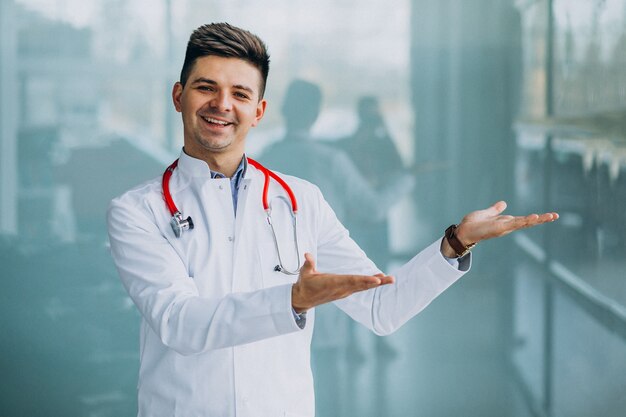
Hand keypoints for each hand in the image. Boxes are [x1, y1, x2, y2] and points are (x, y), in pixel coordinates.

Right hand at [291, 253, 393, 312]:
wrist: (303, 299)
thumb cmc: (305, 284)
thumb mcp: (304, 273)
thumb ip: (308, 264)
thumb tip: (307, 255)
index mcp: (333, 283)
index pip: (351, 281)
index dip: (364, 280)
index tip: (376, 280)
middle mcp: (341, 289)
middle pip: (362, 285)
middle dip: (377, 282)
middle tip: (391, 279)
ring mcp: (344, 292)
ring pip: (363, 287)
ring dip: (377, 283)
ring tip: (390, 279)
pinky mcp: (344, 292)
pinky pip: (360, 288)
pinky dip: (370, 284)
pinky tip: (379, 280)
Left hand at [441, 201, 557, 256]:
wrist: (462, 231)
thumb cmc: (473, 224)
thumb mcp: (486, 213)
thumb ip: (495, 209)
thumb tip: (503, 203)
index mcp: (505, 222)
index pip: (524, 219)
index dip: (536, 217)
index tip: (550, 215)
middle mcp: (507, 226)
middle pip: (527, 222)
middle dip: (541, 219)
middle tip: (555, 215)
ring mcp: (503, 228)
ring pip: (523, 223)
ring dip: (535, 220)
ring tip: (548, 216)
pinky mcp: (498, 228)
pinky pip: (512, 224)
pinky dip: (522, 221)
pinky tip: (531, 218)